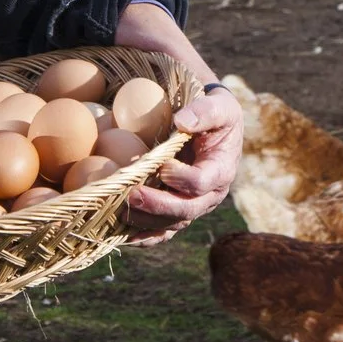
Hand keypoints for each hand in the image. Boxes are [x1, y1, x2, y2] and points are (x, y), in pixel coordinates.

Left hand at [124, 83, 242, 243]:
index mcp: (221, 170)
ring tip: (121, 210)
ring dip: (146, 221)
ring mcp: (194, 205)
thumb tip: (182, 122)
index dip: (181, 178)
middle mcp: (210, 194)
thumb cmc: (214, 111)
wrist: (210, 123)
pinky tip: (123, 235)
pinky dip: (145, 237)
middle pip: (186, 210)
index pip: (201, 182)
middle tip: (131, 196)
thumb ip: (205, 111)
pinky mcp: (178, 211)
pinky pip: (163, 231)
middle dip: (158, 206)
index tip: (161, 164)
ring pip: (172, 224)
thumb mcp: (218, 104)